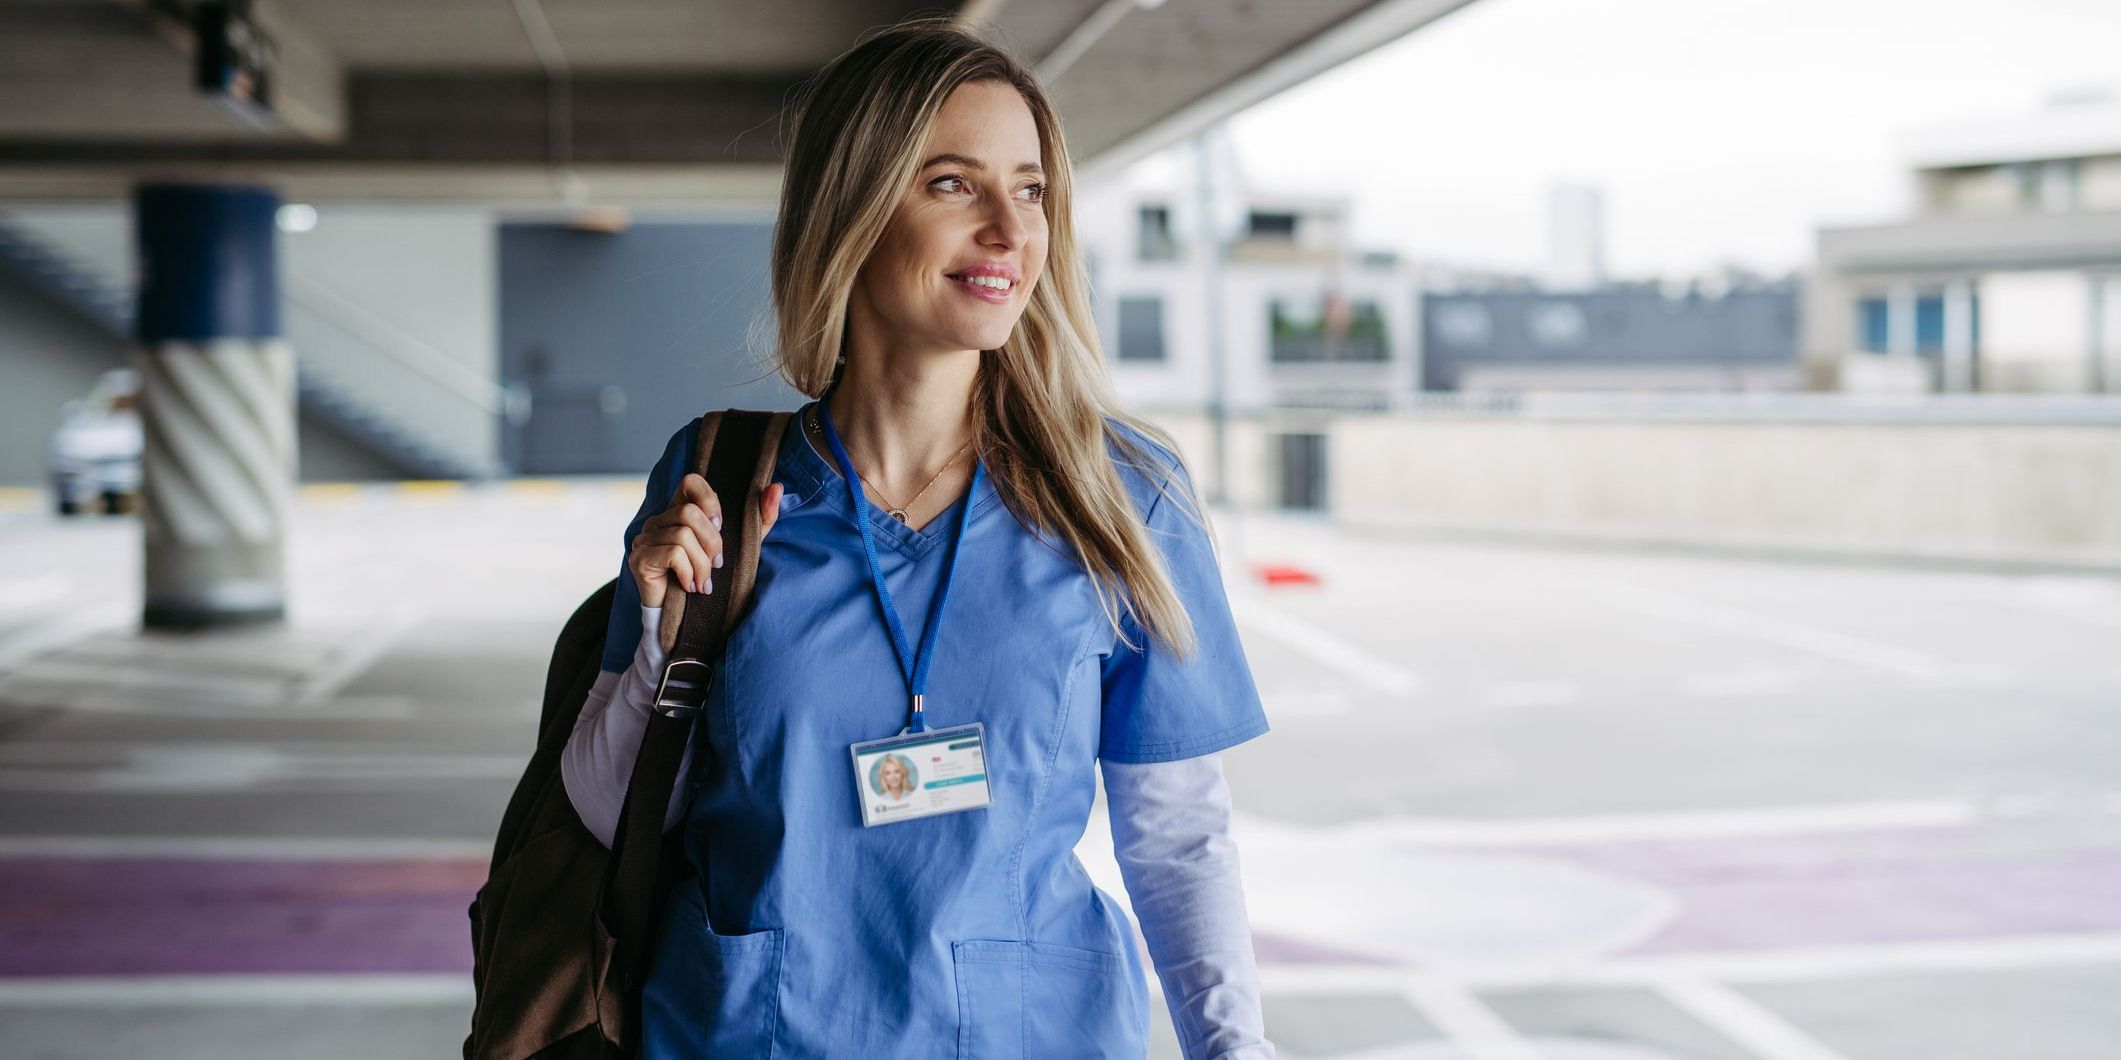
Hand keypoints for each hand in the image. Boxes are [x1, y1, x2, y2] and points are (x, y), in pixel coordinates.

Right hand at [627, 472, 784, 607]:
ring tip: (704, 582)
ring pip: (682, 536)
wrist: (683, 619)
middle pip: (689, 513)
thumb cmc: (710, 577)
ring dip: (702, 564)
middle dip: (712, 542)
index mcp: (679, 511)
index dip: (709, 500)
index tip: (721, 526)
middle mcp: (658, 520)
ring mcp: (644, 538)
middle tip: (717, 565)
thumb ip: (760, 518)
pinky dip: (689, 572)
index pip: (690, 481)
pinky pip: (673, 554)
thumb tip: (776, 487)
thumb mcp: (741, 545)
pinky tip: (690, 586)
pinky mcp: (639, 558)